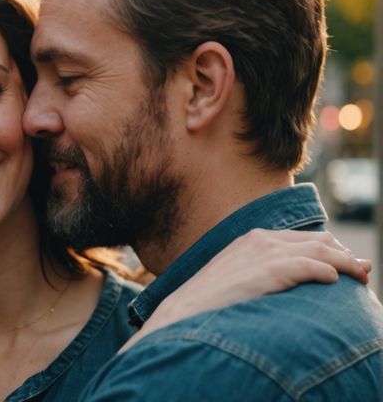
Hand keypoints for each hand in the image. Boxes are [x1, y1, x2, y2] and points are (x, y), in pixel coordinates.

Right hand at [122, 229, 371, 350]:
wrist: (185, 308)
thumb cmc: (208, 299)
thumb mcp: (234, 274)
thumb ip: (257, 269)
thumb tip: (281, 279)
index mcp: (253, 238)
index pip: (304, 237)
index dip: (330, 250)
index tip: (345, 265)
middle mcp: (262, 240)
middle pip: (319, 240)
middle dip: (345, 254)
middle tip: (362, 271)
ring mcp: (265, 253)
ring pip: (321, 251)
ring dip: (347, 264)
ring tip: (362, 276)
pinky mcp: (269, 269)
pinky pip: (311, 266)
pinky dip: (328, 271)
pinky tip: (335, 281)